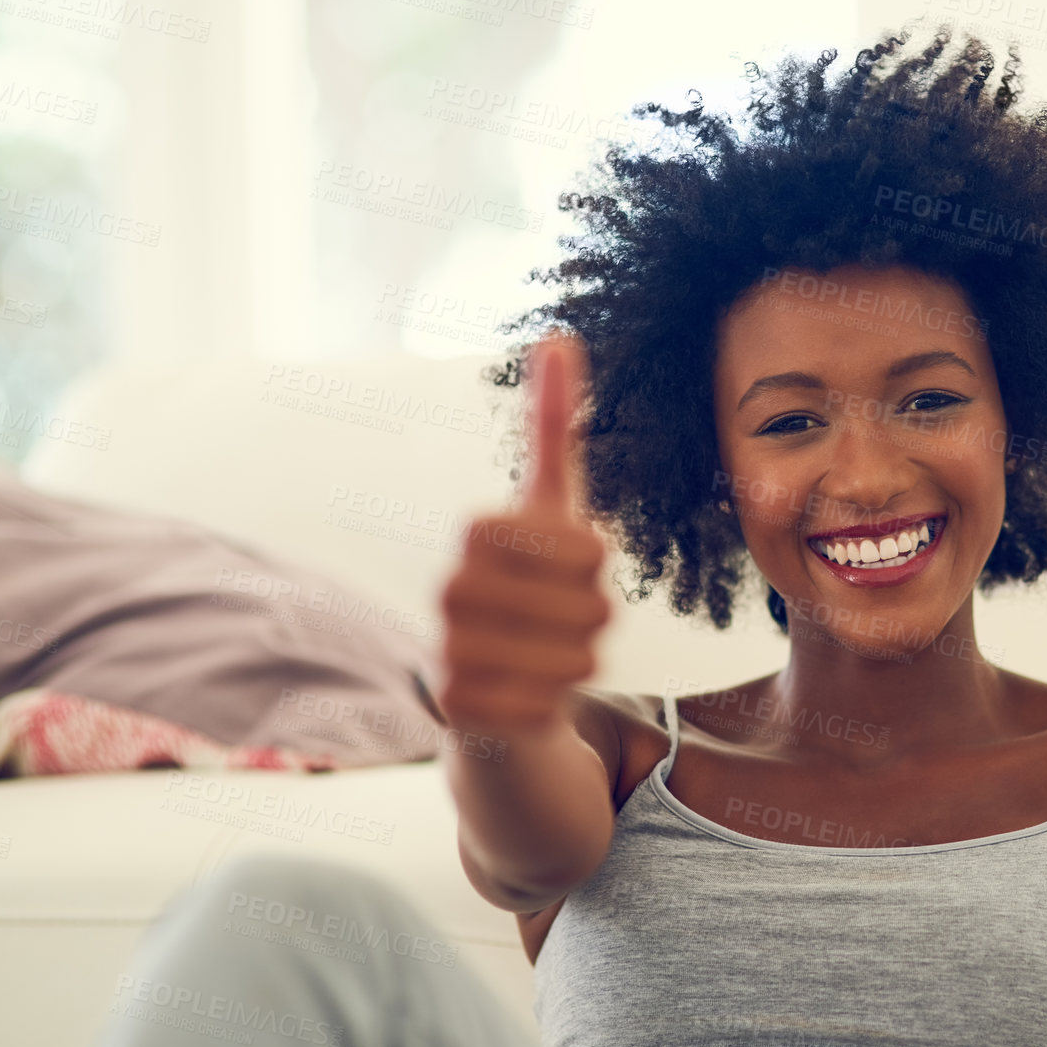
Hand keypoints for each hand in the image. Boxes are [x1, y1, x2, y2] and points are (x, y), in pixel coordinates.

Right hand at [438, 335, 612, 735]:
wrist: (493, 684)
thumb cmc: (532, 587)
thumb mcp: (550, 508)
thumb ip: (551, 428)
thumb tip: (558, 337)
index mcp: (476, 532)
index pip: (588, 546)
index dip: (596, 562)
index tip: (571, 565)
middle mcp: (450, 588)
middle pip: (593, 606)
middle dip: (597, 618)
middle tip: (564, 619)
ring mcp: (449, 650)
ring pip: (579, 659)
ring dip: (581, 661)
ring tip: (548, 653)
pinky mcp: (460, 710)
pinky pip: (553, 706)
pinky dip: (556, 703)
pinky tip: (528, 692)